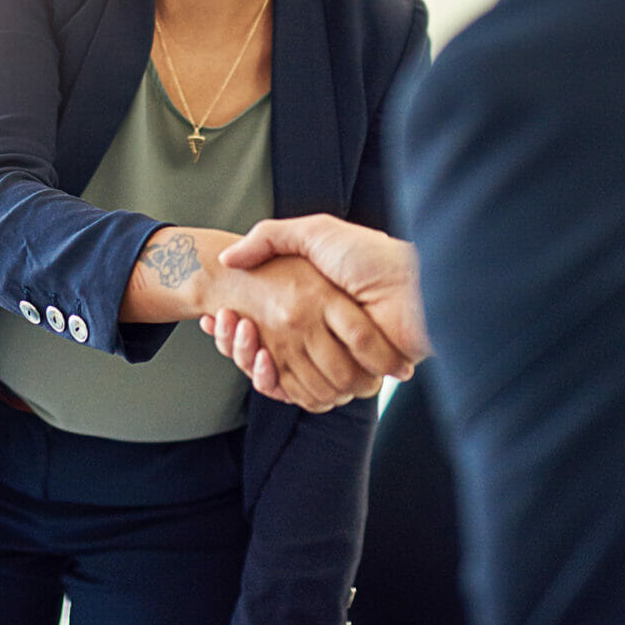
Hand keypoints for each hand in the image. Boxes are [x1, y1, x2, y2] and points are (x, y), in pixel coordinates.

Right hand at [202, 215, 428, 399]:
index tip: (215, 315)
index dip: (235, 323)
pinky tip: (256, 357)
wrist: (408, 285)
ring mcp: (329, 358)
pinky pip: (295, 391)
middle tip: (218, 321)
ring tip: (234, 331)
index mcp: (311, 305)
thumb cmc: (367, 255)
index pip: (261, 324)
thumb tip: (229, 258)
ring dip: (246, 355)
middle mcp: (318, 334)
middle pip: (261, 348)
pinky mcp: (340, 379)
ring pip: (272, 371)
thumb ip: (272, 237)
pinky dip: (269, 380)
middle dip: (234, 339)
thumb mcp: (315, 233)